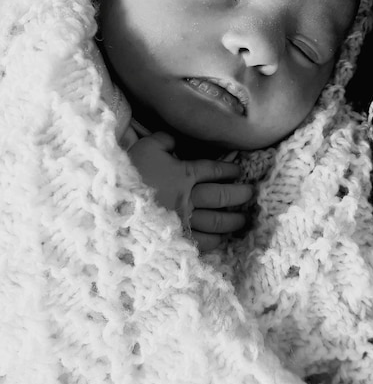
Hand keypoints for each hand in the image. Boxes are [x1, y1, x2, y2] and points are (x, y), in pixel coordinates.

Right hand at [128, 132, 252, 251]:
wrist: (112, 201)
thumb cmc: (128, 173)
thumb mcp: (145, 147)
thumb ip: (164, 141)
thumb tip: (174, 141)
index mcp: (183, 173)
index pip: (214, 170)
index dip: (229, 170)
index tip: (239, 172)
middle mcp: (188, 197)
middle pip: (221, 196)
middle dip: (239, 195)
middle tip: (250, 194)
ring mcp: (183, 220)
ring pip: (216, 221)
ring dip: (232, 220)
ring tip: (242, 219)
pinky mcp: (176, 239)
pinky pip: (202, 242)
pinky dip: (214, 240)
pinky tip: (220, 238)